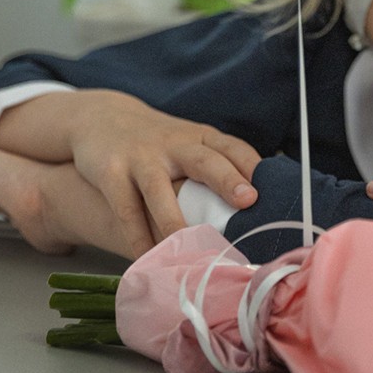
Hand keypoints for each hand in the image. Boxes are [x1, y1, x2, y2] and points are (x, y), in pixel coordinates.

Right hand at [57, 92, 261, 255]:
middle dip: (227, 180)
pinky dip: (138, 236)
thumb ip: (215, 164)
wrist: (101, 116)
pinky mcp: (111, 173)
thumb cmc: (158, 141)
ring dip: (176, 222)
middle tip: (248, 201)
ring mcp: (141, 158)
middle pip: (204, 161)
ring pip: (160, 191)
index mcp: (199, 137)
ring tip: (193, 250)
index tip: (270, 190)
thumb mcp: (189, 142)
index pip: (232, 148)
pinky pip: (126, 210)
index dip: (252, 166)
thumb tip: (256, 205)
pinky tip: (148, 256)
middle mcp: (174, 145)